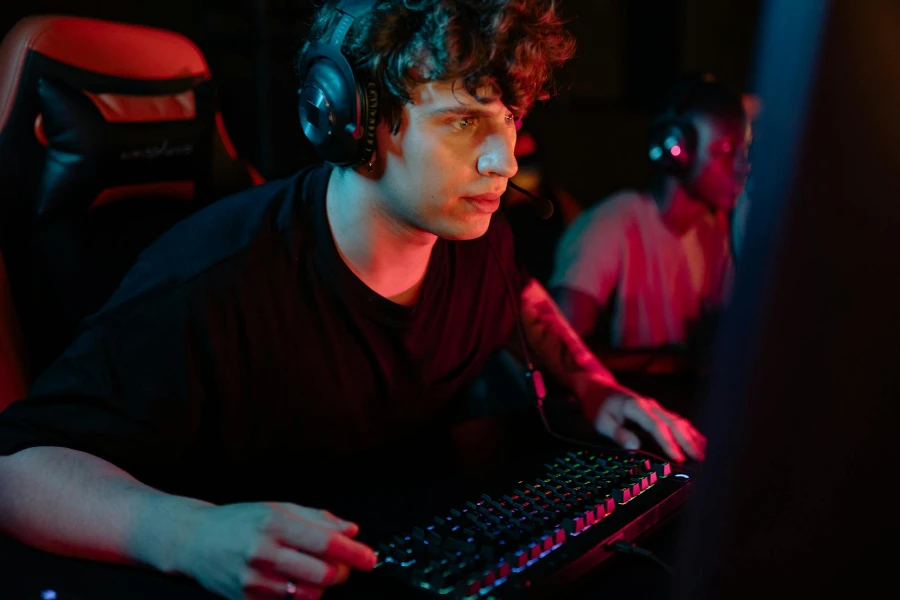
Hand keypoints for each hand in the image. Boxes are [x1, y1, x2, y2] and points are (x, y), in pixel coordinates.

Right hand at [175, 502, 376, 599]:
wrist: (194, 540)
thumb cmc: (239, 521)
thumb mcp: (279, 508)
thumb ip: (318, 519)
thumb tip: (351, 530)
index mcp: (275, 523)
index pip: (326, 543)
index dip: (354, 554)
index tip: (370, 559)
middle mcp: (264, 552)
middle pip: (322, 574)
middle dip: (340, 572)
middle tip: (340, 565)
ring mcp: (254, 580)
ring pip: (308, 595)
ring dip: (320, 586)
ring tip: (314, 573)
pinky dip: (299, 596)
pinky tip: (293, 582)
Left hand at [576, 375, 705, 461]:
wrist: (598, 388)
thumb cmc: (598, 407)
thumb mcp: (601, 422)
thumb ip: (618, 433)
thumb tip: (635, 447)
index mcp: (636, 407)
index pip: (657, 426)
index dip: (668, 442)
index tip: (678, 458)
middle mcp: (651, 405)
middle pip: (674, 423)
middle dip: (688, 441)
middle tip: (700, 459)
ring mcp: (656, 407)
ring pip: (679, 421)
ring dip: (692, 437)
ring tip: (705, 454)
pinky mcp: (658, 411)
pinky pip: (677, 421)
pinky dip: (690, 432)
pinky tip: (699, 442)